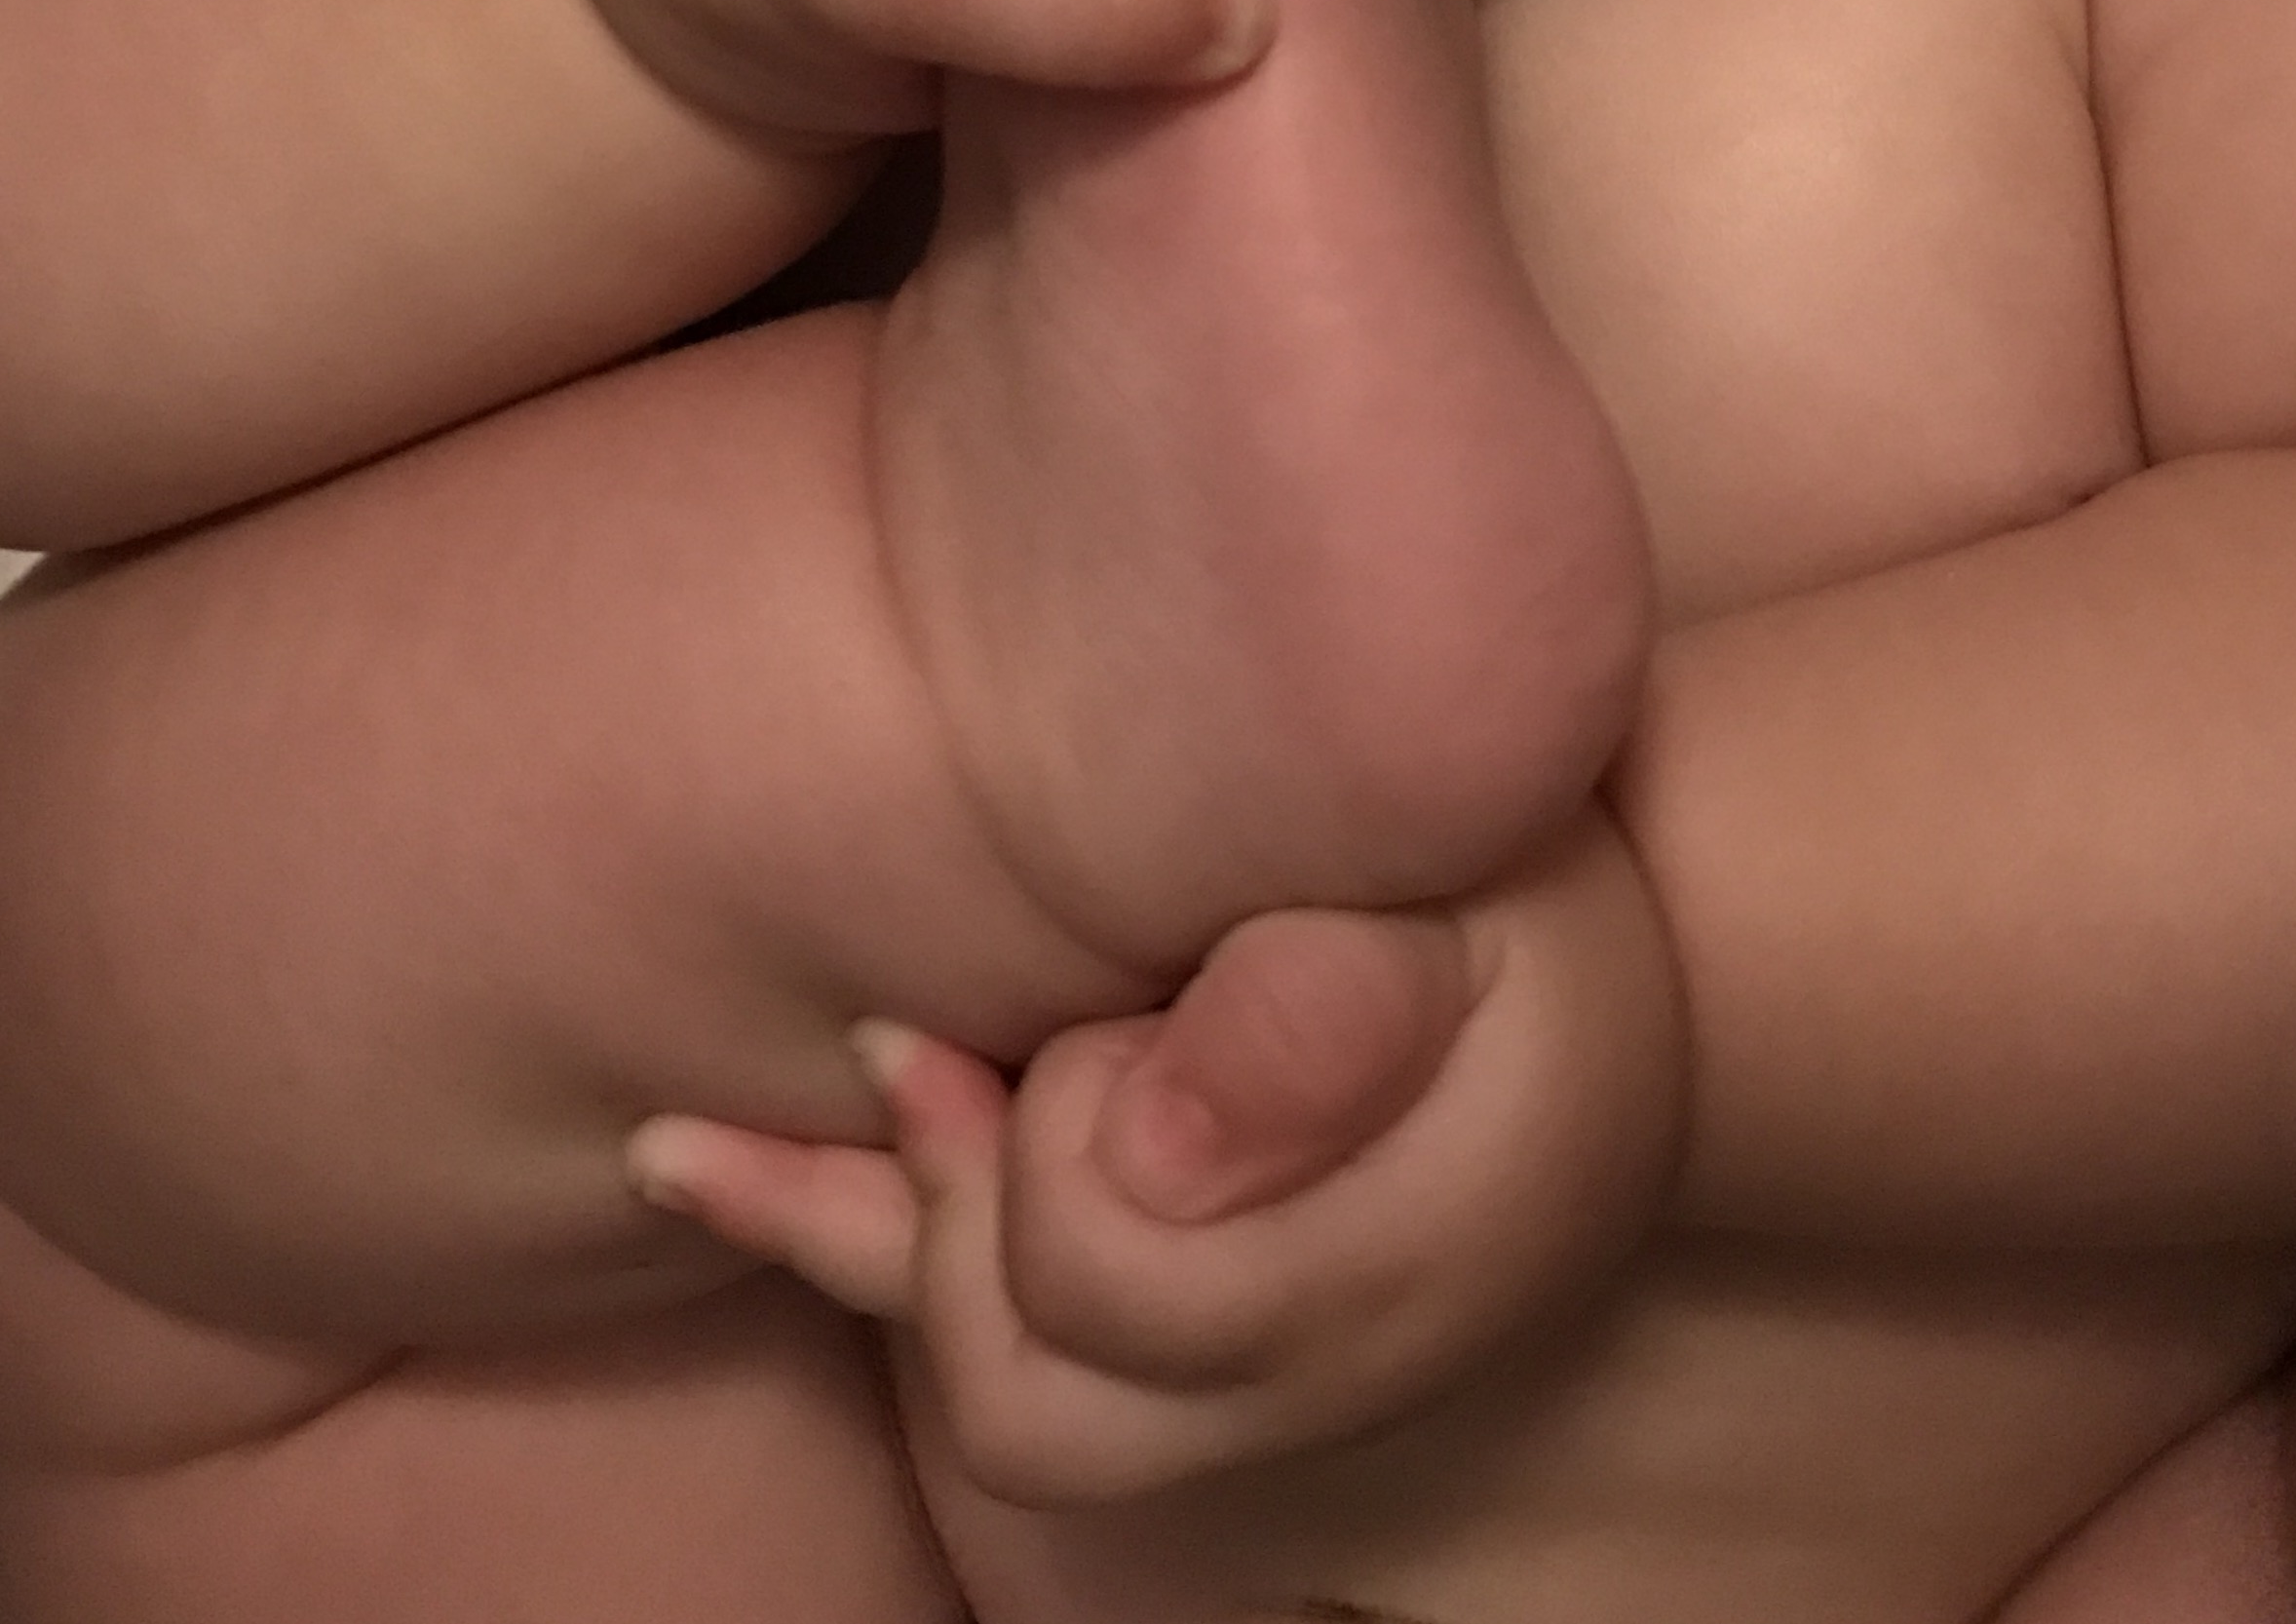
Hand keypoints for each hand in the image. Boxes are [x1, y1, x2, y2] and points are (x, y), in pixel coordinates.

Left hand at [626, 812, 1683, 1504]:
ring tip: (862, 1077)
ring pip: (987, 1395)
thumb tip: (1154, 1141)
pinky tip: (677, 1152)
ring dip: (890, 1229)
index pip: (1109, 1280)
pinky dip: (824, 1244)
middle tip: (986, 1039)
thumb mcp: (1477, 900)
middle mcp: (1295, 1377)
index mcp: (1376, 1270)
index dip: (1060, 1136)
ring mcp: (1231, 1380)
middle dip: (970, 1203)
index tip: (1110, 997)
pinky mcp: (1169, 1326)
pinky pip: (981, 1348)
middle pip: (1024, 1382)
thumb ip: (1333, 1006)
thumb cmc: (1531, 902)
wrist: (1617, 984)